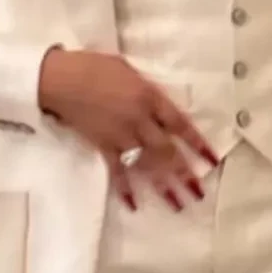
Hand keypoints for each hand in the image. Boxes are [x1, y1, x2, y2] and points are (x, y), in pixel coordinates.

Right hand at [38, 48, 218, 211]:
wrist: (59, 78)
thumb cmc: (95, 66)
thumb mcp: (130, 71)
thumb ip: (149, 92)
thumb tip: (163, 108)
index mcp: (150, 97)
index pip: (180, 124)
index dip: (197, 143)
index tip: (212, 160)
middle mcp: (140, 120)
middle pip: (167, 151)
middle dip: (184, 173)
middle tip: (199, 193)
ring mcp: (120, 135)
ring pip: (147, 165)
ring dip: (163, 186)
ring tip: (178, 205)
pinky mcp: (102, 145)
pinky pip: (117, 171)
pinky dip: (124, 188)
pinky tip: (133, 205)